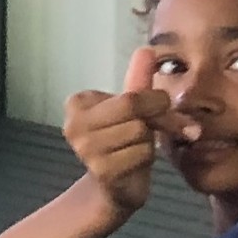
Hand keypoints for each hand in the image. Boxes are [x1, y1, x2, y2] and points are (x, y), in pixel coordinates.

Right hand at [63, 49, 170, 217]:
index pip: (130, 96)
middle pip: (134, 110)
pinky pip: (140, 154)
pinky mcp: (99, 171)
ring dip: (148, 143)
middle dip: (157, 120)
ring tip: (138, 149)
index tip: (164, 114)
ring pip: (139, 132)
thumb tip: (147, 49)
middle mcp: (73, 124)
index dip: (155, 103)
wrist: (113, 188)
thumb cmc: (124, 144)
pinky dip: (145, 160)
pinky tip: (132, 165)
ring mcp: (84, 149)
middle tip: (161, 130)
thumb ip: (138, 81)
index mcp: (77, 103)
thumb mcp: (133, 110)